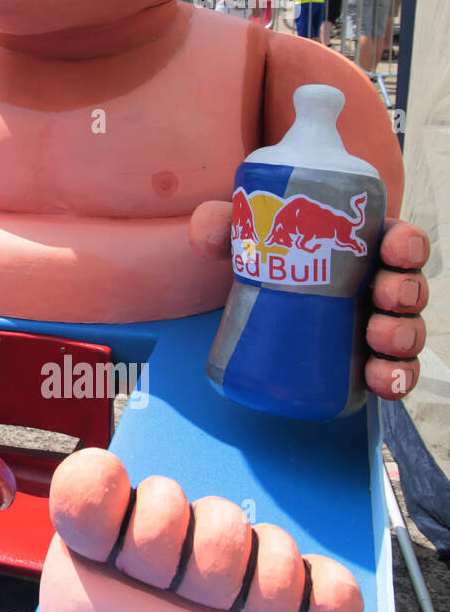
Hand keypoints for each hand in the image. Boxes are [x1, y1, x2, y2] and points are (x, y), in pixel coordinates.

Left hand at [190, 202, 427, 397]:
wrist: (262, 301)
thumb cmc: (268, 258)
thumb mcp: (248, 238)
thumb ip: (225, 226)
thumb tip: (202, 236)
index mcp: (363, 247)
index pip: (400, 241)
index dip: (407, 243)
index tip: (394, 248)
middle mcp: (378, 286)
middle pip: (408, 286)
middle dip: (407, 290)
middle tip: (384, 296)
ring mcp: (376, 325)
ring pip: (407, 329)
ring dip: (404, 335)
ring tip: (378, 338)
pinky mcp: (366, 361)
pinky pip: (395, 372)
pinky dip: (397, 379)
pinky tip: (383, 384)